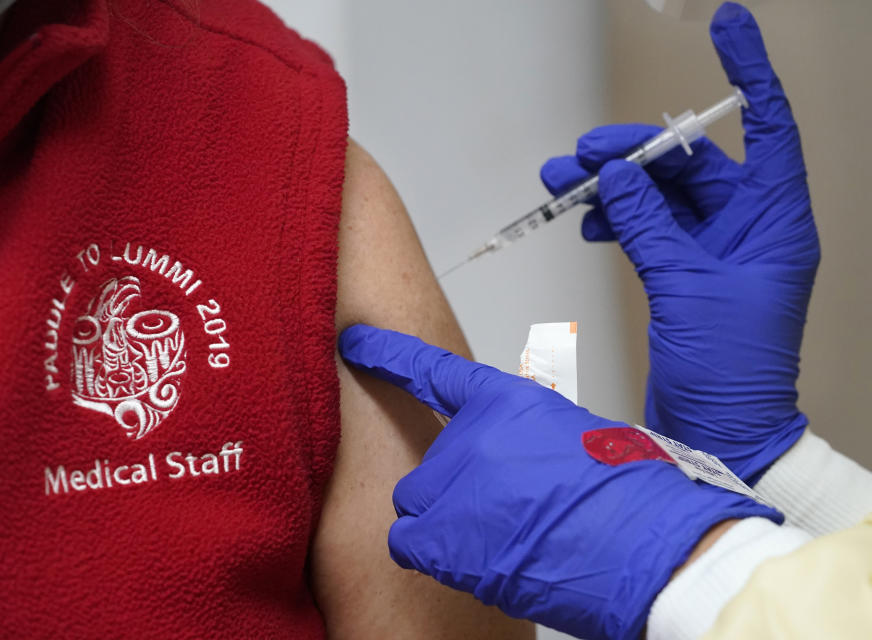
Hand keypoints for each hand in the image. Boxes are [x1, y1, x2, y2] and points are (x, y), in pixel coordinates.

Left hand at [338, 324, 779, 639]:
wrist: (650, 550)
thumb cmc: (630, 501)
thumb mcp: (578, 442)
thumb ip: (524, 444)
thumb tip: (508, 471)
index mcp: (508, 404)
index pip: (432, 371)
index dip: (390, 355)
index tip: (357, 342)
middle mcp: (471, 438)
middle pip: (426, 465)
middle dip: (452, 491)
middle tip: (502, 513)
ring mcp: (454, 485)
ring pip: (415, 505)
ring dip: (446, 525)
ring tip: (501, 539)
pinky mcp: (445, 537)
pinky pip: (407, 541)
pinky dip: (432, 553)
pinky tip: (476, 560)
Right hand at [540, 3, 817, 481]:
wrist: (720, 432)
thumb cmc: (730, 370)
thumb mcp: (686, 287)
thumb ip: (650, 224)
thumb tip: (620, 174)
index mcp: (775, 222)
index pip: (770, 128)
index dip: (750, 74)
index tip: (730, 26)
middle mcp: (748, 228)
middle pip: (692, 163)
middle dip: (634, 154)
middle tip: (581, 156)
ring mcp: (714, 250)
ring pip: (662, 195)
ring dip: (613, 187)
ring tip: (561, 185)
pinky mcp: (683, 272)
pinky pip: (647, 226)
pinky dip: (616, 219)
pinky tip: (586, 220)